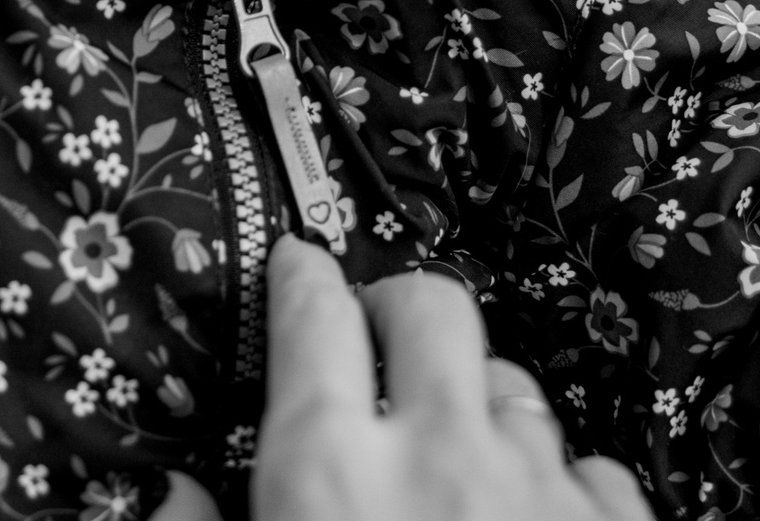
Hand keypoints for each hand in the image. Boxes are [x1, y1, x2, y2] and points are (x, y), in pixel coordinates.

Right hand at [156, 237, 652, 520]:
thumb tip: (170, 494)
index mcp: (331, 476)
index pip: (311, 318)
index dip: (302, 278)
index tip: (299, 264)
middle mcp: (440, 456)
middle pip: (428, 308)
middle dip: (398, 309)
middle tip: (377, 341)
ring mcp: (541, 488)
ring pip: (516, 383)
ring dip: (481, 402)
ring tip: (454, 449)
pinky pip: (589, 465)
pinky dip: (556, 481)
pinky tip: (532, 514)